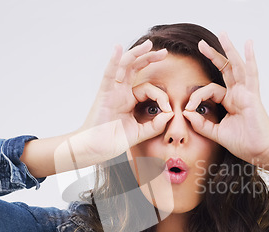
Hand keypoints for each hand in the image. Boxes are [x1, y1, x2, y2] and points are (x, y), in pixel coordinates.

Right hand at [75, 40, 173, 164]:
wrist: (97, 149)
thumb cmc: (113, 141)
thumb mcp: (141, 132)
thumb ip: (156, 125)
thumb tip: (171, 113)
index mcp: (129, 100)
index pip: (149, 89)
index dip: (162, 97)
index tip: (169, 110)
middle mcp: (121, 92)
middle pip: (136, 69)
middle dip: (149, 58)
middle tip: (164, 52)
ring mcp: (113, 91)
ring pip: (125, 66)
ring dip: (137, 54)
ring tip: (149, 45)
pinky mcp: (104, 93)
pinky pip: (109, 73)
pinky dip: (113, 60)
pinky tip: (117, 48)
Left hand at [183, 34, 268, 180]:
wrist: (259, 152)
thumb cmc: (244, 143)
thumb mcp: (216, 134)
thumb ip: (201, 124)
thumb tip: (186, 112)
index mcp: (230, 102)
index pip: (210, 90)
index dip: (197, 96)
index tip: (188, 108)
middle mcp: (238, 94)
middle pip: (225, 69)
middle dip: (213, 55)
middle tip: (201, 44)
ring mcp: (246, 93)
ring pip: (236, 66)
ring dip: (229, 50)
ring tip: (222, 34)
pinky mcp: (253, 95)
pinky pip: (251, 74)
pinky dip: (250, 58)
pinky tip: (248, 44)